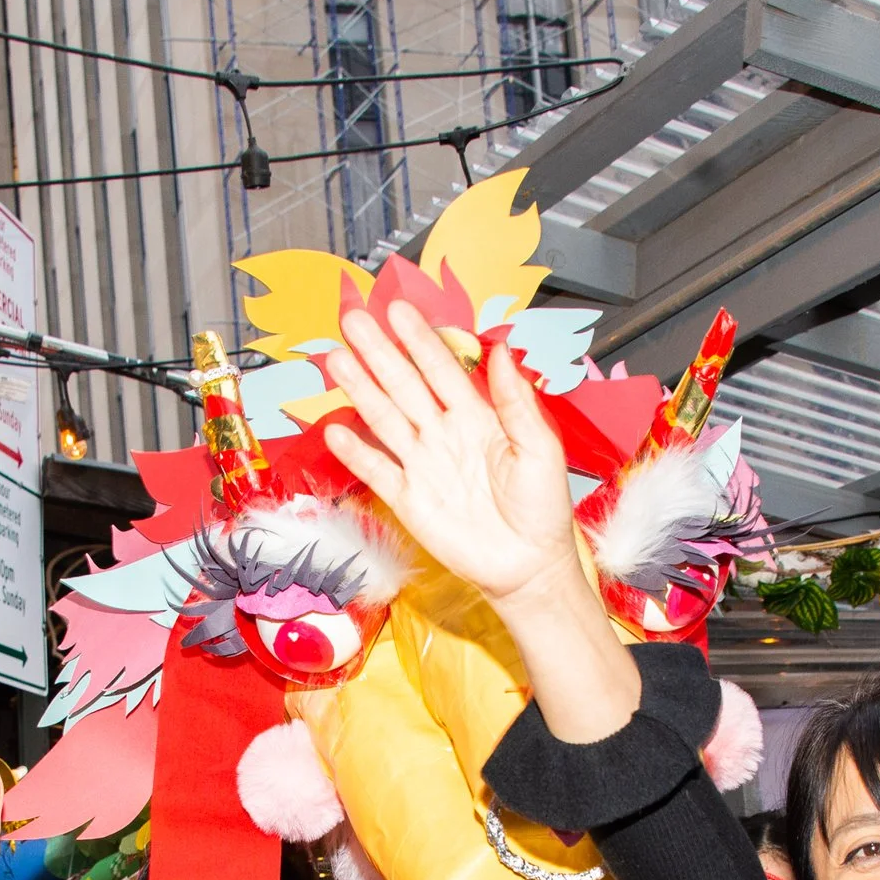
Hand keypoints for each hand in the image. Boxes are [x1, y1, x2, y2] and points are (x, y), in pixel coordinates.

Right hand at [319, 302, 584, 616]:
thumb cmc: (542, 510)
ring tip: (337, 360)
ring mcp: (423, 465)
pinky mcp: (409, 499)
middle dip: (379, 353)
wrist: (529, 567)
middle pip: (404, 386)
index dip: (421, 341)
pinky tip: (337, 430)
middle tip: (354, 320)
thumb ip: (516, 404)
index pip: (443, 370)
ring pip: (385, 419)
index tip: (399, 312)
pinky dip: (356, 452)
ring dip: (360, 390)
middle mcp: (445, 434)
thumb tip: (502, 354)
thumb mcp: (541, 450)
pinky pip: (377, 470)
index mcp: (478, 417)